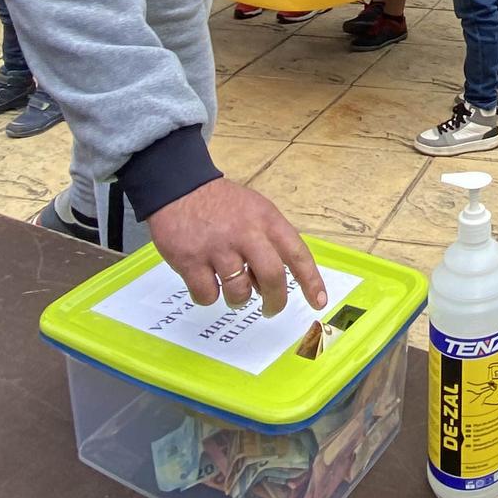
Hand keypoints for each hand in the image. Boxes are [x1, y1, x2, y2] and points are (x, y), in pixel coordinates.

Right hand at [148, 178, 325, 316]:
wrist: (179, 187)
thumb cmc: (222, 204)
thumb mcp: (255, 210)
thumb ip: (268, 242)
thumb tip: (270, 286)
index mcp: (267, 220)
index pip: (297, 254)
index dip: (311, 281)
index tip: (319, 301)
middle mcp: (246, 234)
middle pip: (272, 278)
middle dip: (275, 301)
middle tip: (271, 310)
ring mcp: (217, 248)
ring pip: (239, 292)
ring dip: (238, 300)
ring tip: (232, 290)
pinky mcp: (190, 261)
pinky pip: (207, 295)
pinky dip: (208, 296)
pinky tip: (206, 282)